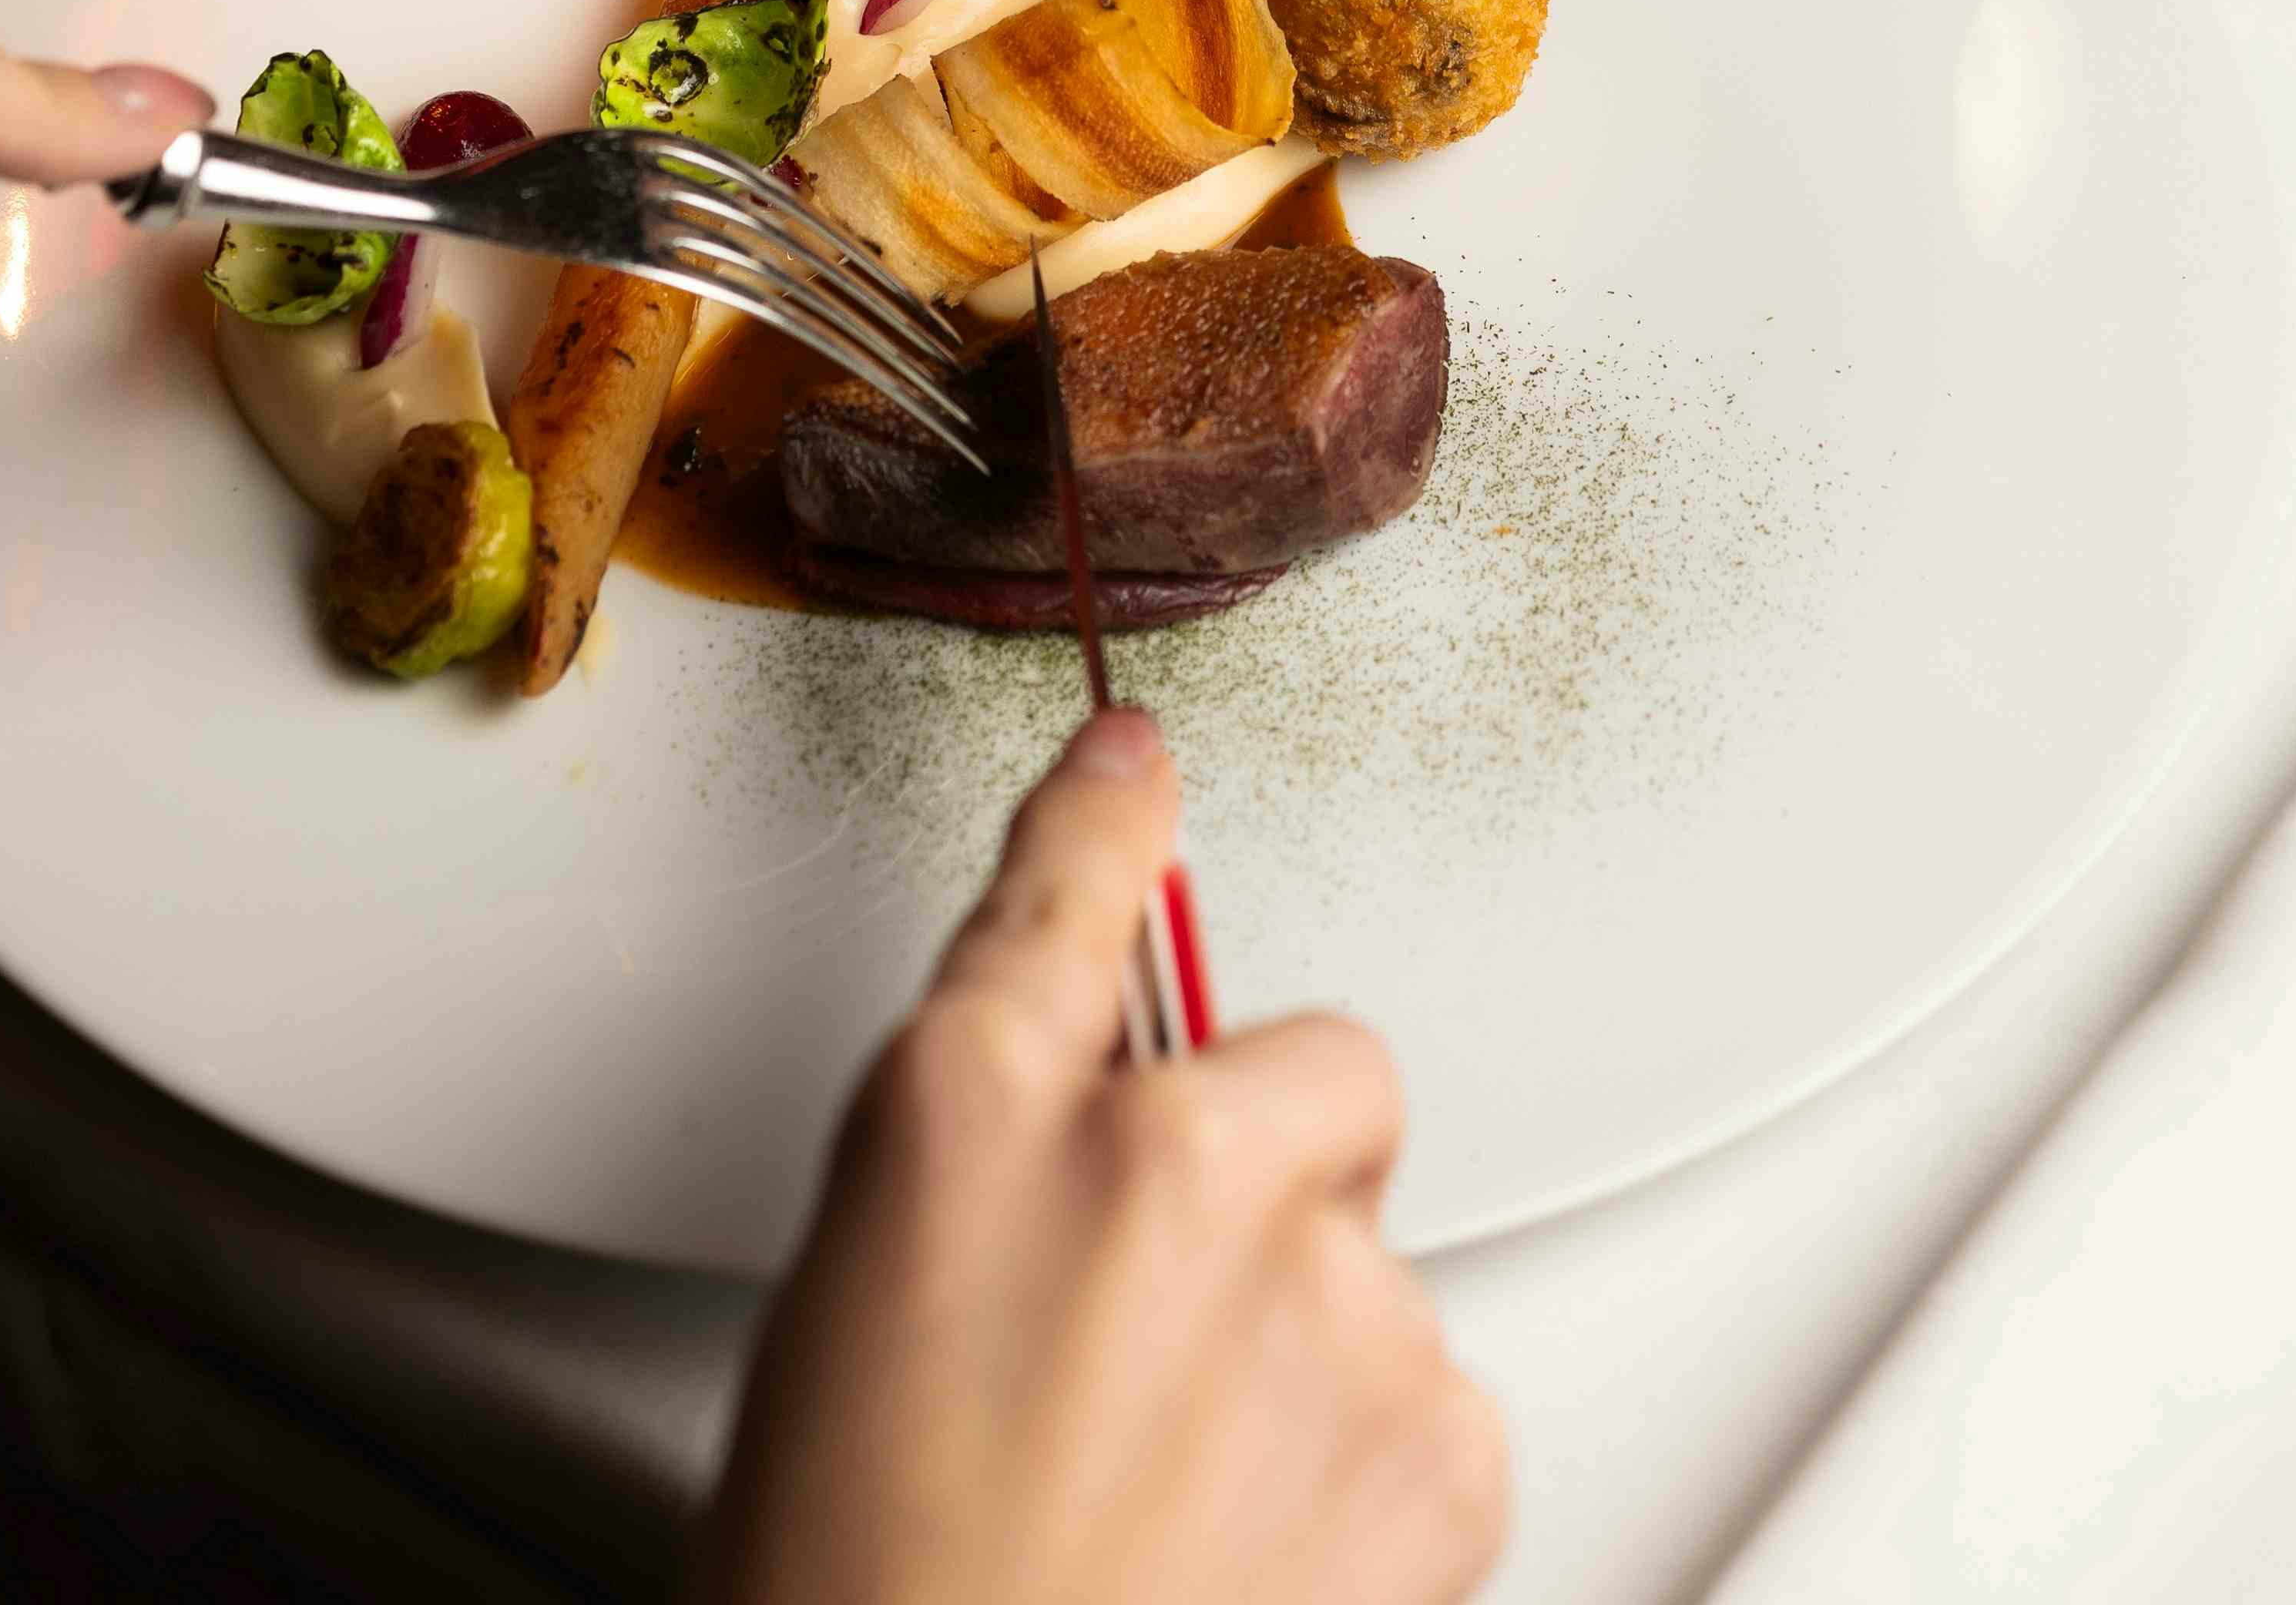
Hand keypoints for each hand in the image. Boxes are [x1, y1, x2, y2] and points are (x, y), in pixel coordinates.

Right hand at [692, 708, 1507, 1604]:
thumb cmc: (853, 1582)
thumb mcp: (854, 1304)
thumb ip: (982, 1147)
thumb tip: (1064, 1066)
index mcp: (972, 1105)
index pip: (1069, 886)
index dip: (1110, 819)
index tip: (1132, 772)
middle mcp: (1162, 1154)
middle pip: (1310, 1073)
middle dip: (1269, 1167)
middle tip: (1156, 1334)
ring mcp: (1318, 1289)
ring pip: (1375, 1259)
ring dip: (1310, 1345)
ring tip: (1174, 1498)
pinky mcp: (1435, 1434)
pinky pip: (1442, 1396)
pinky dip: (1377, 1472)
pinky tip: (1251, 1557)